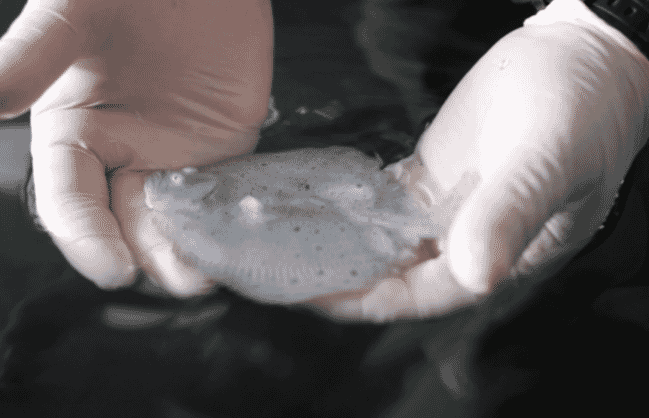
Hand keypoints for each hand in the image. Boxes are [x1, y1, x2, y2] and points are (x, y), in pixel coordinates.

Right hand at [1, 0, 272, 288]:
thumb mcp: (73, 16)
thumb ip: (32, 55)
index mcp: (74, 135)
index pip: (72, 201)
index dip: (87, 238)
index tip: (113, 270)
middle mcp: (121, 155)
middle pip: (125, 224)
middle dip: (147, 257)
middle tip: (179, 280)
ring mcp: (173, 157)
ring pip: (173, 220)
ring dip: (187, 251)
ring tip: (207, 275)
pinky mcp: (221, 150)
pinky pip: (220, 196)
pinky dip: (225, 222)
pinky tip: (236, 242)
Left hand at [305, 0, 648, 321]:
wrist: (580, 56)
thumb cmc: (586, 110)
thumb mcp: (550, 161)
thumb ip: (512, 212)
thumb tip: (474, 272)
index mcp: (501, 256)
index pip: (422, 295)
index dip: (366, 299)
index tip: (312, 295)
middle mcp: (467, 239)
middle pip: (394, 272)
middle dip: (341, 274)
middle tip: (284, 267)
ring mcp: (446, 207)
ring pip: (384, 238)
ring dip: (341, 241)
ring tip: (288, 237)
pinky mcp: (432, 176)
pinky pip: (385, 200)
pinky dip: (352, 204)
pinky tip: (318, 202)